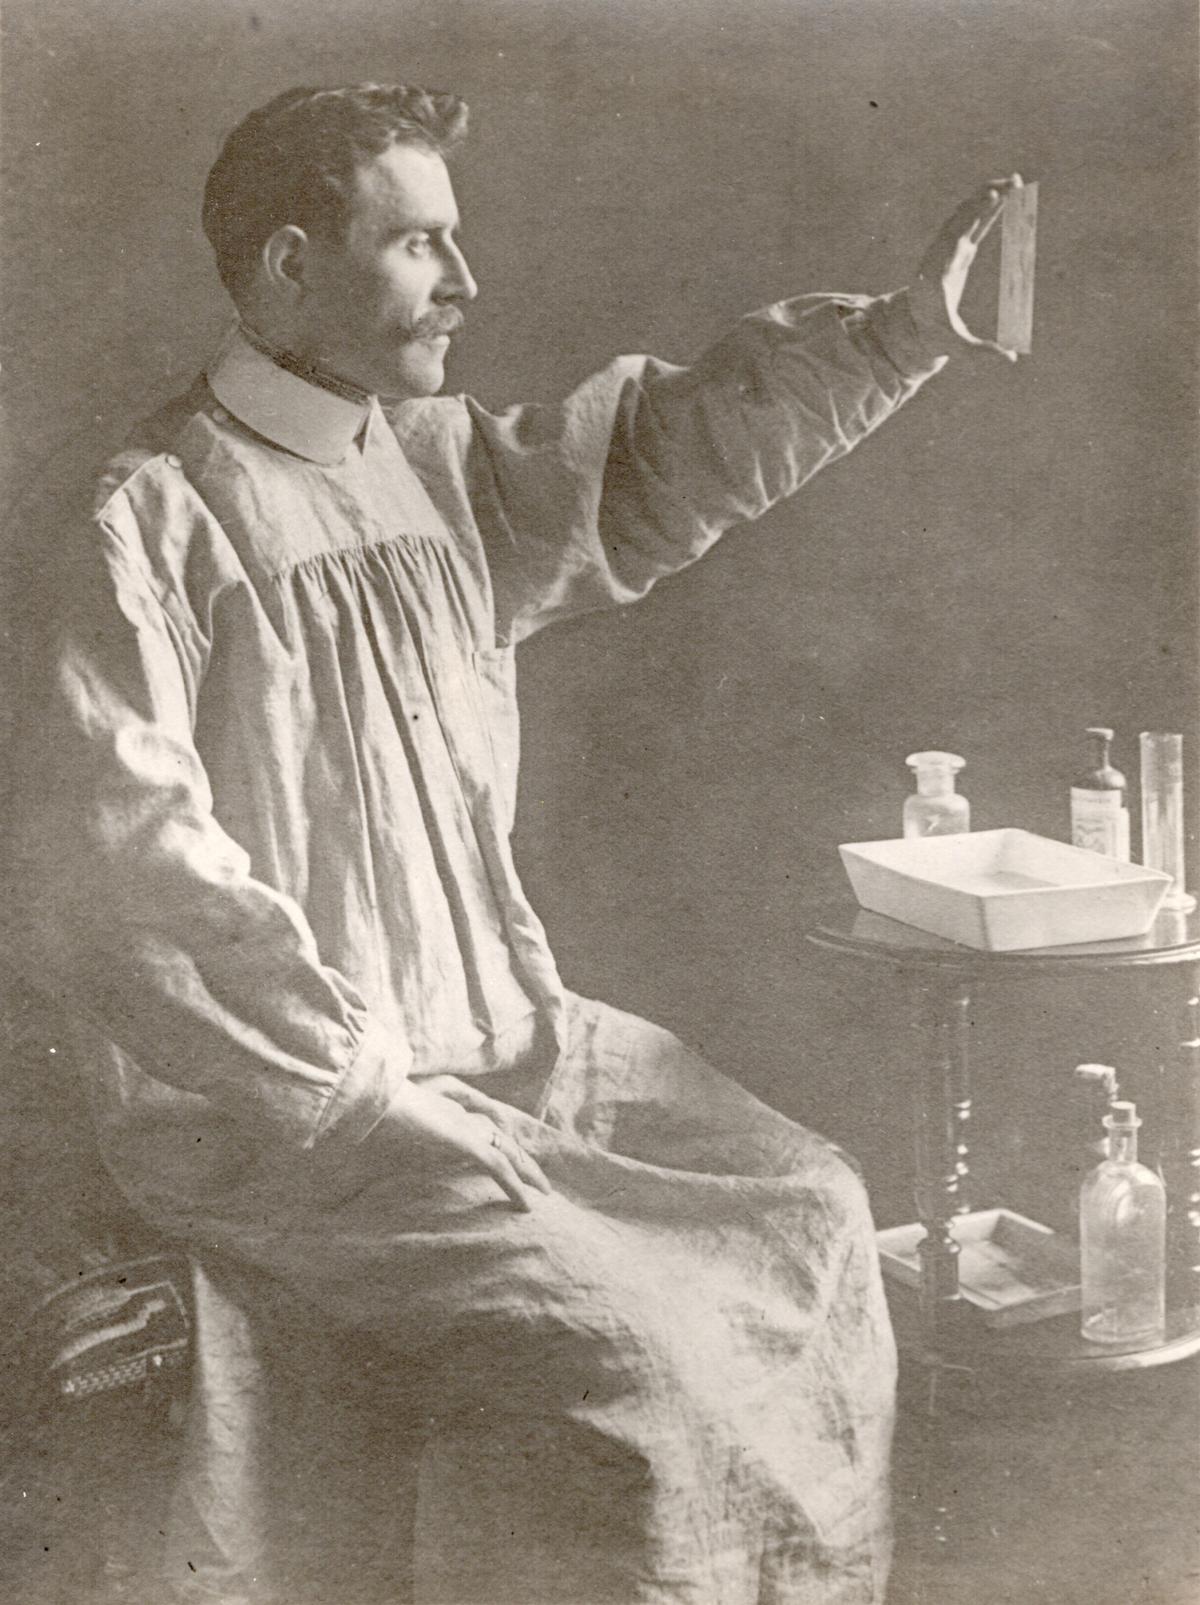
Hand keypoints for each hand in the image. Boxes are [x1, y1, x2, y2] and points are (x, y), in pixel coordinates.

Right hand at [383, 1074, 553, 1211]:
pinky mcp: (465, 1141)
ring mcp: (463, 1127)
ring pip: (507, 1151)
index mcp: (442, 1113)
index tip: (506, 1157)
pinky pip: (497, 1167)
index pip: (478, 1128)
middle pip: (500, 1137)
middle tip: (536, 1178)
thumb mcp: (380, 1129)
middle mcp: (458, 1117)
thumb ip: (389, 1135)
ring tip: (543, 1192)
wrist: (369, 1096)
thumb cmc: (370, 1112)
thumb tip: (374, 1147)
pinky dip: (514, 1185)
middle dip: (520, 1157)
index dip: (495, 1143)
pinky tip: (526, 1204)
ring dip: (526, 1172)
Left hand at [908, 174, 1025, 360]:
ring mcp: (948, 249)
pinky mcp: (958, 248)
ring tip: (1016, 180)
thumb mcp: (955, 345)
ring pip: (968, 215)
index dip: (971, 218)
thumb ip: (980, 352)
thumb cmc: (933, 334)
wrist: (914, 325)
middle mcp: (941, 255)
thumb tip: (1010, 358)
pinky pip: (974, 222)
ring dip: (990, 196)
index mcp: (938, 274)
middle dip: (985, 200)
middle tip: (1011, 183)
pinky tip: (1008, 191)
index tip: (990, 199)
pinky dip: (990, 206)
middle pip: (962, 220)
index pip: (954, 241)